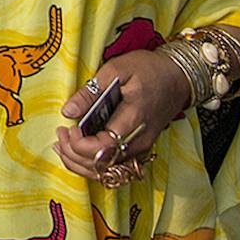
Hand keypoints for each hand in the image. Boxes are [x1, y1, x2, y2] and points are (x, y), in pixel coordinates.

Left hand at [55, 49, 189, 183]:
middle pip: (100, 165)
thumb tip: (68, 111)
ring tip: (61, 143)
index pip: (103, 149)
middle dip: (73, 154)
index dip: (80, 144)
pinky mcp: (137, 149)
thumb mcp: (117, 68)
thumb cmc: (150, 70)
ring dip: (79, 162)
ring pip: (105, 171)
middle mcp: (138, 142)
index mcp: (133, 121)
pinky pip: (111, 165)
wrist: (179, 78)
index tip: (69, 127)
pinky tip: (75, 149)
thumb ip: (91, 91)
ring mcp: (139, 149)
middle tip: (60, 133)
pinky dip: (90, 162)